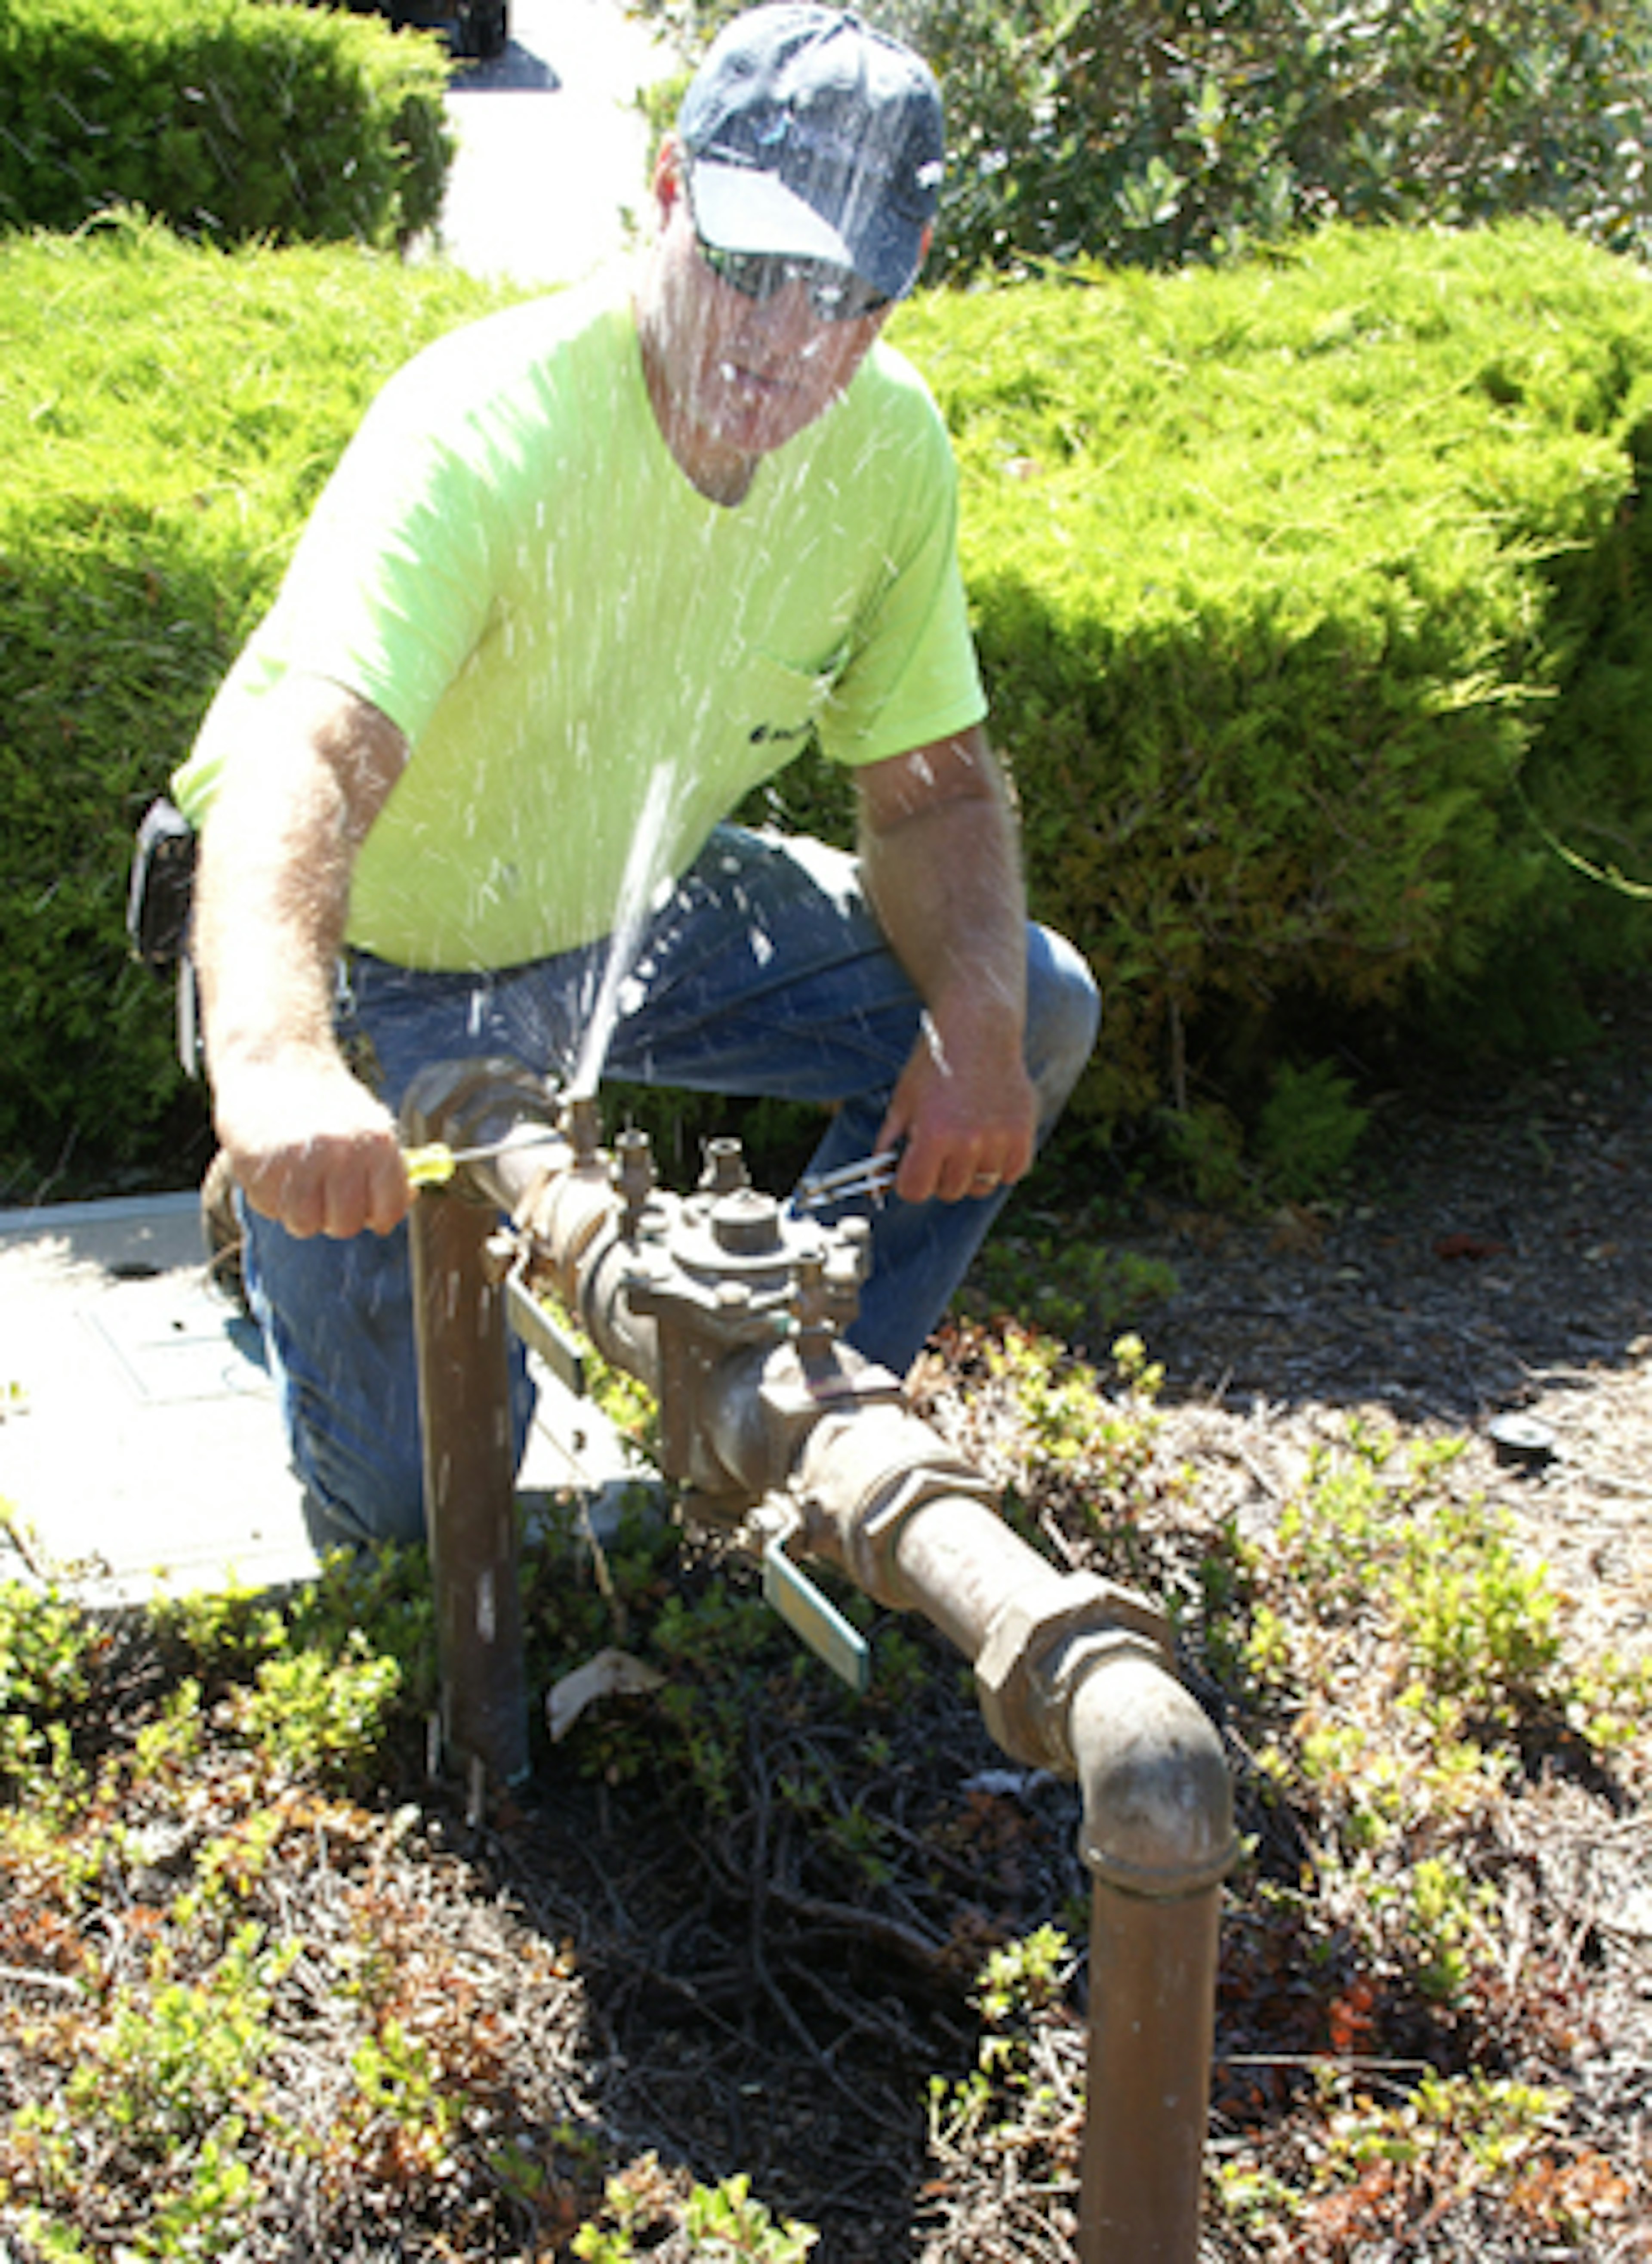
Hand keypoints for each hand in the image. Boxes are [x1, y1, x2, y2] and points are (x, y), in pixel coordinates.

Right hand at [214, 1049, 409, 1239]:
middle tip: (325, 1189)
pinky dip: (271, 1196)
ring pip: (305, 1224)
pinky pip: (270, 1208)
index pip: (388, 1210)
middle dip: (335, 1215)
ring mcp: (298, 1160)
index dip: (378, 1216)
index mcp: (377, 1143)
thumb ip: (387, 1168)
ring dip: (300, 1210)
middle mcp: (341, 1152)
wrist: (275, 1059)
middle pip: (345, 1225)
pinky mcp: (258, 1165)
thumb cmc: (325, 1100)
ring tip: (297, 1177)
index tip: (368, 1210)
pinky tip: (274, 1166)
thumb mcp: (369, 1123)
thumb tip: (400, 1206)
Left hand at [876, 1007, 1035, 1205]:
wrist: (978, 1030)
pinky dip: (1000, 1166)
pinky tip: (989, 1142)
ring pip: (982, 1186)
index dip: (909, 1181)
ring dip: (970, 1172)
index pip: (915, 1191)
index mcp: (933, 1135)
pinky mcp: (1023, 1133)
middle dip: (939, 1175)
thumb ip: (887, 1146)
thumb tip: (874, 1188)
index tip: (912, 1165)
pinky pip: (1011, 1173)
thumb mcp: (902, 1102)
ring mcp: (999, 1139)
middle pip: (948, 1191)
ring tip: (965, 1141)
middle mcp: (968, 1142)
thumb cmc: (934, 1065)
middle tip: (940, 1147)